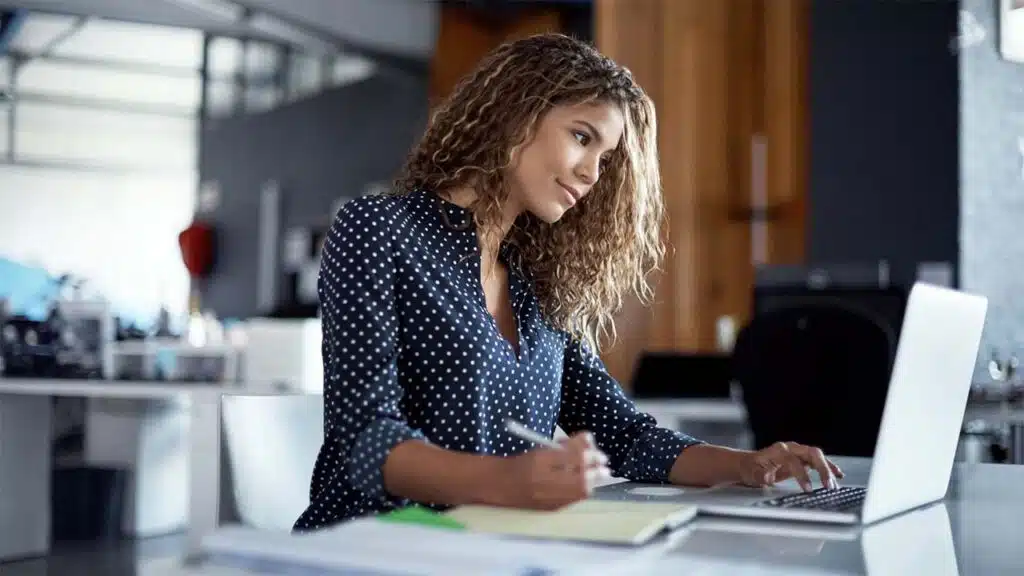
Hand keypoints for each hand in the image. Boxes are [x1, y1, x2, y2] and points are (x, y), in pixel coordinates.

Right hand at [494, 431, 611, 509]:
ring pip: (580, 492)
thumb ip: (567, 446)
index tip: (600, 454)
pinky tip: (583, 484)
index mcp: (541, 462)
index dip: (590, 455)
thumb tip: (589, 439)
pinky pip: (573, 499)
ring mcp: (548, 498)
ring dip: (592, 481)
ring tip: (596, 474)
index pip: (573, 459)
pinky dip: (582, 490)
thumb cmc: (522, 463)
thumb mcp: (543, 450)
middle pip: (580, 479)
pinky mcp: (551, 509)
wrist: (500, 486)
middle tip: (605, 466)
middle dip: (596, 471)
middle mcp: (544, 483)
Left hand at [737, 441, 844, 491]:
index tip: (808, 489)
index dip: (802, 474)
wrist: (750, 464)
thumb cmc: (751, 468)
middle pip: (811, 453)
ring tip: (834, 485)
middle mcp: (790, 448)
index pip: (794, 460)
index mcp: (778, 450)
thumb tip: (767, 477)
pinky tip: (838, 475)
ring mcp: (798, 452)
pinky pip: (819, 461)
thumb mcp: (751, 473)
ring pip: (818, 457)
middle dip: (822, 469)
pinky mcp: (803, 459)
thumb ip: (759, 475)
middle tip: (828, 486)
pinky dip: (829, 467)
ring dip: (828, 470)